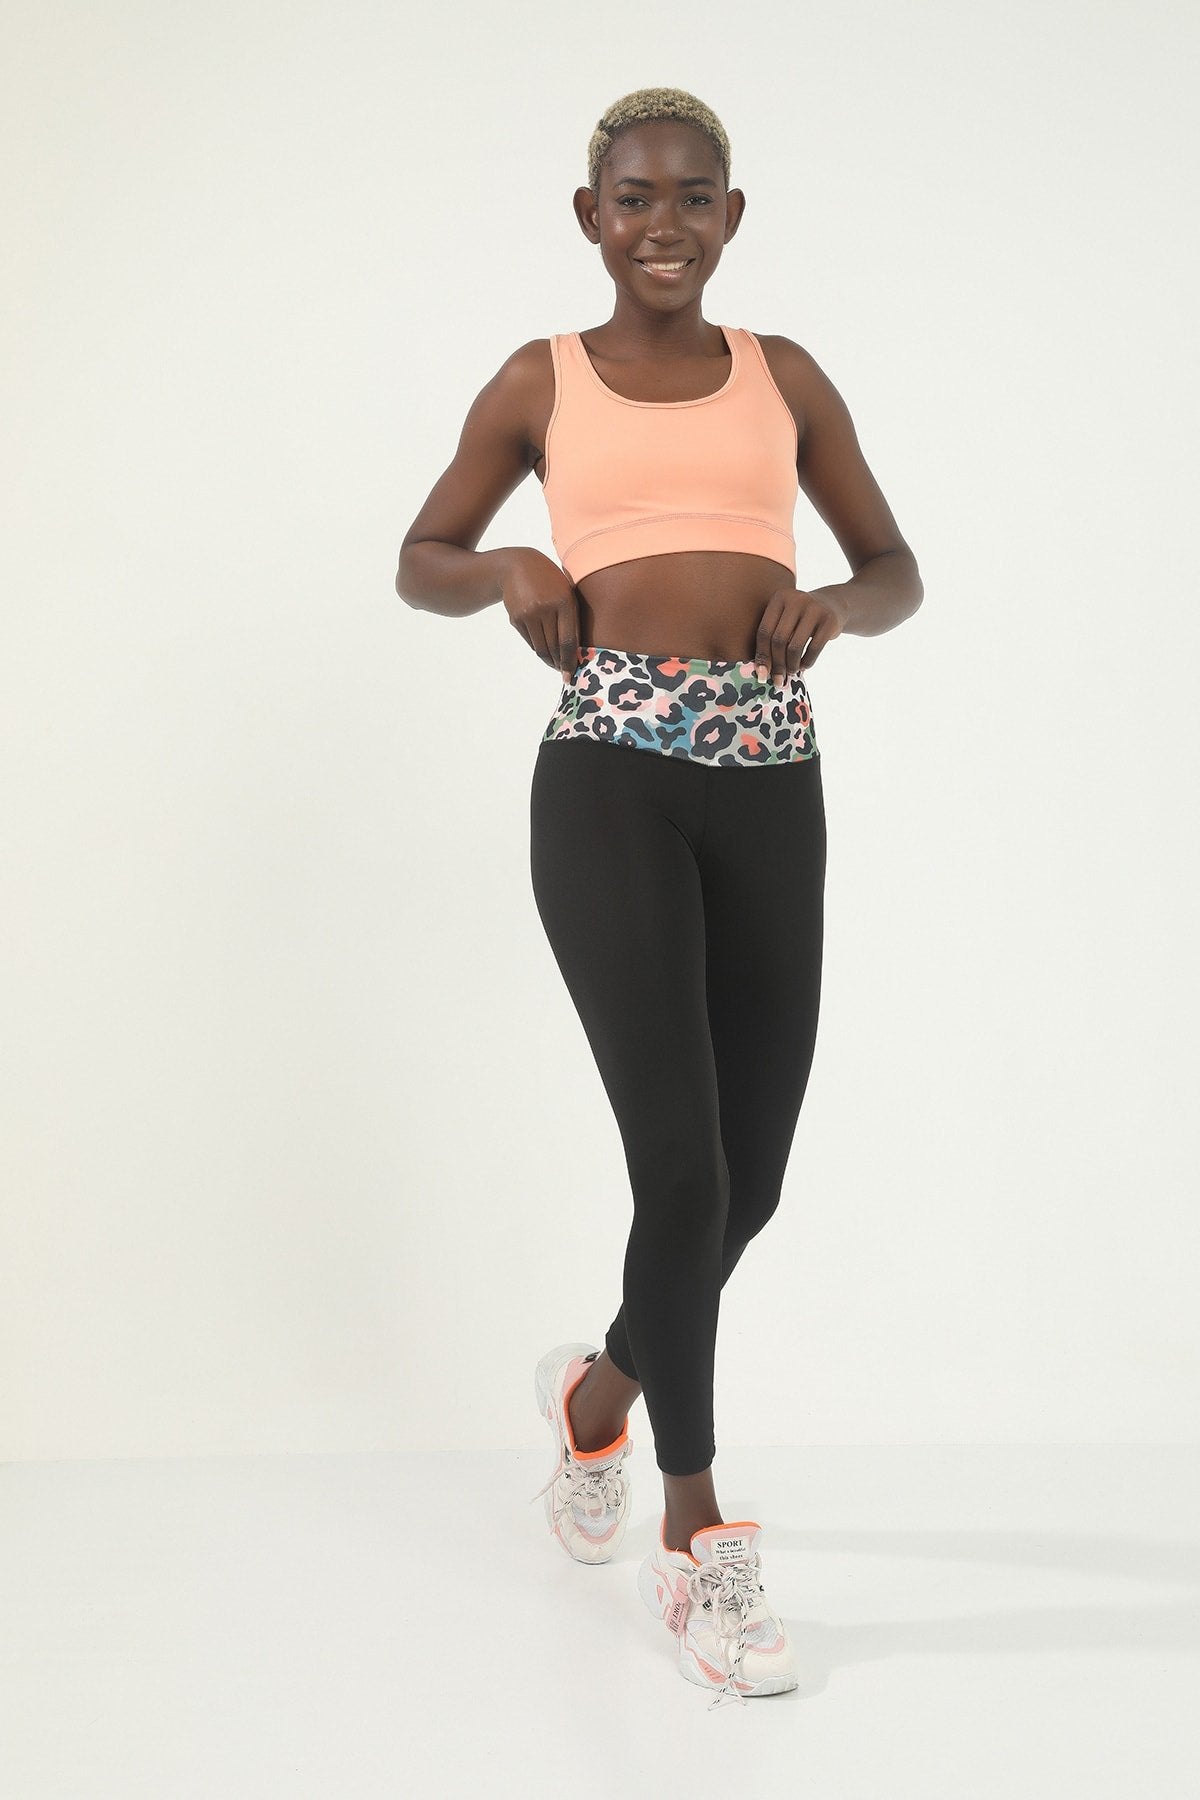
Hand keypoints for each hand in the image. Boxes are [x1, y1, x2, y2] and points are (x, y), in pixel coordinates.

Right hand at [497, 548, 580, 684]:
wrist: (518, 566)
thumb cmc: (550, 581)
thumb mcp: (566, 592)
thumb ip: (572, 618)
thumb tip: (575, 651)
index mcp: (564, 601)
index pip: (568, 640)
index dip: (569, 661)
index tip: (570, 675)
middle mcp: (545, 609)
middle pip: (554, 647)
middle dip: (559, 663)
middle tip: (564, 673)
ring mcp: (528, 614)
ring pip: (541, 647)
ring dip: (549, 659)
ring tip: (555, 664)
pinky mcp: (516, 618)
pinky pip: (530, 641)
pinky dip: (538, 648)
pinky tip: (544, 649)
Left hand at [753, 587, 848, 687]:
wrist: (832, 605)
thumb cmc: (800, 619)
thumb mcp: (784, 621)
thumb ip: (772, 639)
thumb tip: (762, 672)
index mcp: (779, 598)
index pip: (764, 631)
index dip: (762, 655)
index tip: (762, 674)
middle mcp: (796, 599)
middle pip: (778, 640)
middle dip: (777, 664)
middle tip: (778, 679)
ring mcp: (814, 608)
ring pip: (795, 647)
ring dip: (791, 665)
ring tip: (791, 672)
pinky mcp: (829, 620)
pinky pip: (814, 649)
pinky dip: (807, 663)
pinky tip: (804, 666)